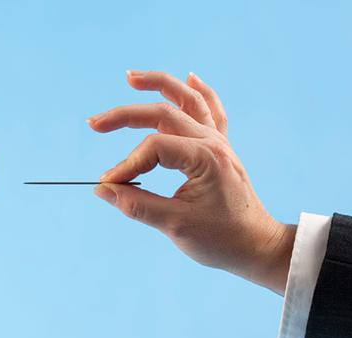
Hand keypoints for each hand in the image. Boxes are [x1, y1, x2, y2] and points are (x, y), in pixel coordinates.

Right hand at [87, 70, 295, 294]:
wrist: (257, 246)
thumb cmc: (222, 239)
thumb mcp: (175, 225)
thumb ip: (136, 205)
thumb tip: (102, 190)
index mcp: (205, 158)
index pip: (153, 148)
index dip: (126, 165)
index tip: (109, 185)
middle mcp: (213, 142)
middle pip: (163, 113)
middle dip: (126, 115)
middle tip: (94, 124)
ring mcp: (219, 142)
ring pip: (187, 101)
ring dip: (160, 84)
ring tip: (131, 77)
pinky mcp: (220, 149)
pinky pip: (211, 111)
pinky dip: (199, 93)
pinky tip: (190, 77)